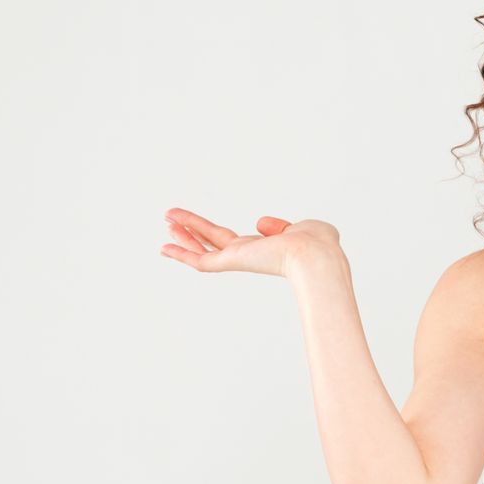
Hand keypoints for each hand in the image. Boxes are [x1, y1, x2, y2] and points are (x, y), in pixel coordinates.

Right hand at [159, 207, 339, 276]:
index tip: (201, 227)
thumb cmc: (317, 244)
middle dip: (193, 230)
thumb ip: (281, 226)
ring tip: (166, 221)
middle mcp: (249, 256)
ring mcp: (239, 260)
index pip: (234, 242)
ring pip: (203, 249)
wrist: (316, 254)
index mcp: (264, 249)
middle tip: (172, 220)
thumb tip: (260, 223)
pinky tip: (165, 247)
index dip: (216, 234)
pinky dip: (181, 254)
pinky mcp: (232, 262)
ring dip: (184, 235)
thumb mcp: (301, 228)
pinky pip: (200, 261)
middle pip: (212, 242)